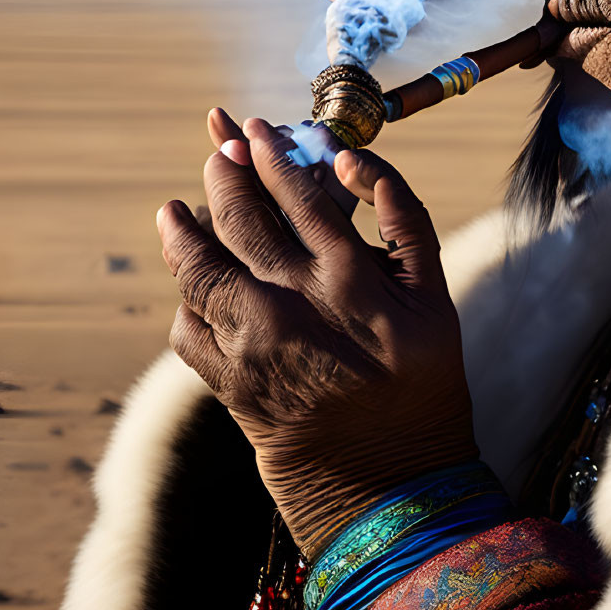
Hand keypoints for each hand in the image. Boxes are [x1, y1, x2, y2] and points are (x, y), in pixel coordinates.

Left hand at [158, 112, 479, 556]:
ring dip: (184, 231)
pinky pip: (189, 329)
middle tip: (218, 149)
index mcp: (346, 275)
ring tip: (175, 209)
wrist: (392, 481)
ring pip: (199, 269)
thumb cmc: (423, 382)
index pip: (296, 193)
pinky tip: (192, 286)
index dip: (269, 154)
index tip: (254, 128)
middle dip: (223, 173)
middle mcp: (292, 302)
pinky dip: (185, 300)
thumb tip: (348, 162)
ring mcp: (254, 343)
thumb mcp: (435, 295)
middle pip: (240, 218)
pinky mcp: (230, 383)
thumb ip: (402, 218)